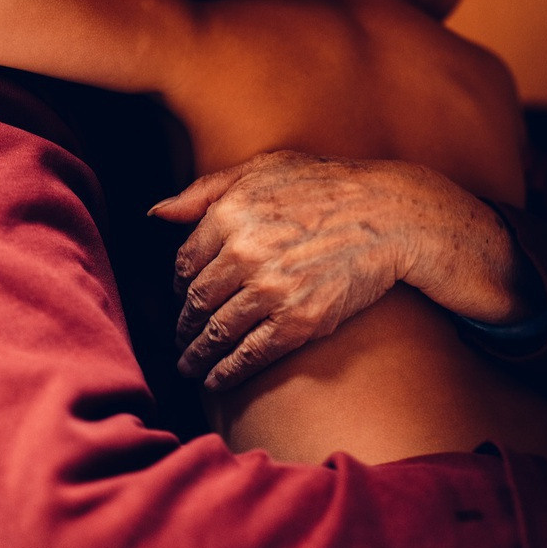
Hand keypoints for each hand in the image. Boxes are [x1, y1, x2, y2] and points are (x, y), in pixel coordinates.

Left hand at [150, 150, 538, 390]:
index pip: (186, 262)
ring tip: (190, 366)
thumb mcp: (262, 168)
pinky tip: (216, 380)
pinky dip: (227, 372)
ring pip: (218, 332)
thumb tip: (157, 213)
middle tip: (179, 340)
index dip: (180, 286)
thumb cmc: (325, 185)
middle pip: (198, 301)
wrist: (389, 214)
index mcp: (229, 214)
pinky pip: (250, 354)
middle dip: (184, 326)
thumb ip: (204, 190)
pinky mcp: (299, 320)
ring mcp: (271, 289)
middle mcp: (244, 252)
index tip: (182, 299)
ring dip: (197, 355)